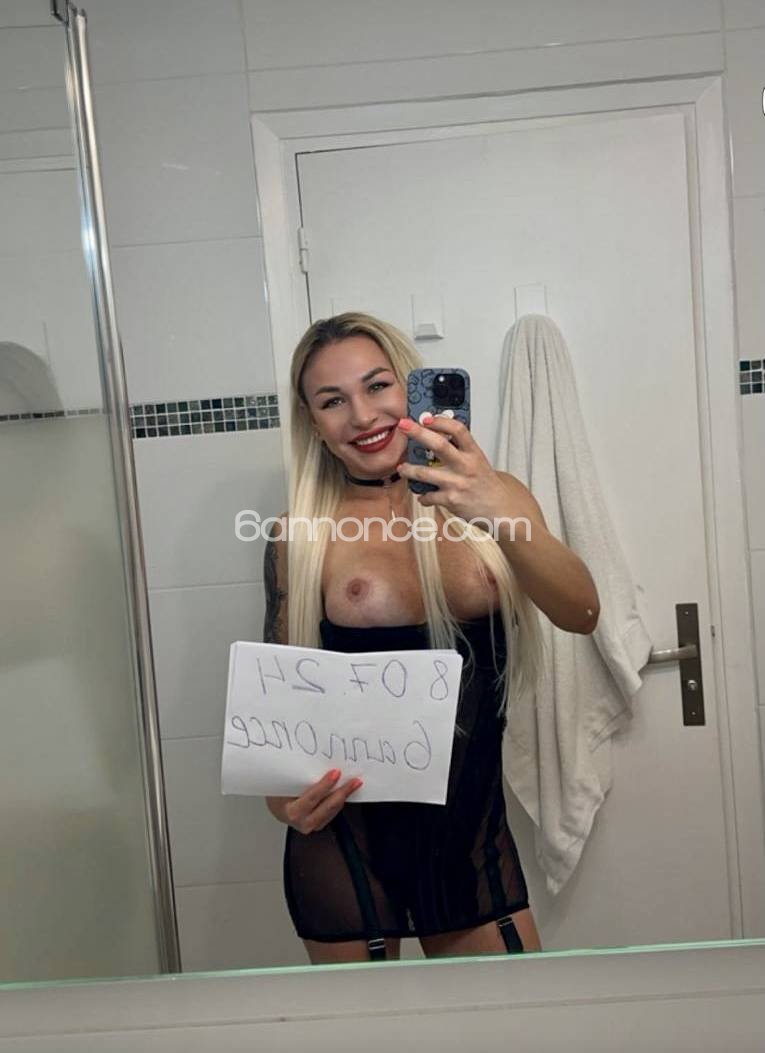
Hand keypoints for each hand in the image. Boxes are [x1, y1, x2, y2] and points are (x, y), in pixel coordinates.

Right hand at [266, 769, 362, 833]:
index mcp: (291, 811)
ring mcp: (311, 825)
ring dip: (344, 797)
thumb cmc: (278, 794)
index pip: (311, 799)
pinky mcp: (319, 824)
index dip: (325, 786)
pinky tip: (346, 791)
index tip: (335, 773)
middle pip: (326, 807)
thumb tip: (314, 759)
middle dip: (342, 792)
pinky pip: (333, 813)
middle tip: (353, 780)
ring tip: (354, 784)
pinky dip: (340, 801)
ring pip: (332, 811)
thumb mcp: (283, 784)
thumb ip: (297, 776)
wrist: (276, 807)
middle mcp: (302, 822)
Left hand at [395, 414, 513, 523]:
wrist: (498, 507)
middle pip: (439, 445)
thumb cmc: (484, 483)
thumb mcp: (477, 460)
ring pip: (424, 473)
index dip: (440, 421)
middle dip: (418, 433)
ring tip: (403, 468)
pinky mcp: (450, 500)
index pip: (458, 430)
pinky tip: (424, 495)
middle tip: (403, 426)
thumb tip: (435, 433)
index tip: (426, 417)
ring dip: (409, 469)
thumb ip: (460, 448)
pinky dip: (423, 496)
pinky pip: (428, 496)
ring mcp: (457, 483)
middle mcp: (465, 466)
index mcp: (473, 453)